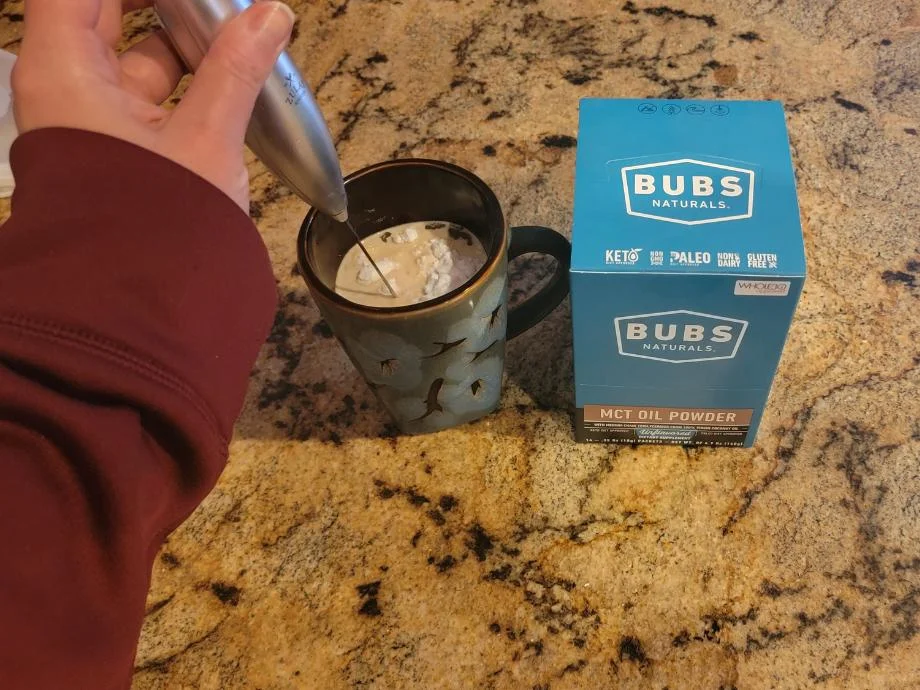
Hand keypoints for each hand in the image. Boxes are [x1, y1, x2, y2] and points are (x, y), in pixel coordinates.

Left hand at [12, 0, 294, 210]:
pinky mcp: (122, 147)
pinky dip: (189, 81)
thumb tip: (273, 14)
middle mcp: (68, 90)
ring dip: (186, 42)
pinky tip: (231, 74)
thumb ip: (238, 71)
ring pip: (136, 57)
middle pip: (107, 15)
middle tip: (221, 7)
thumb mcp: (206, 141)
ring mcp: (95, 120)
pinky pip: (151, 95)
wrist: (143, 309)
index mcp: (64, 74)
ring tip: (238, 33)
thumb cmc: (161, 224)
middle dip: (170, 7)